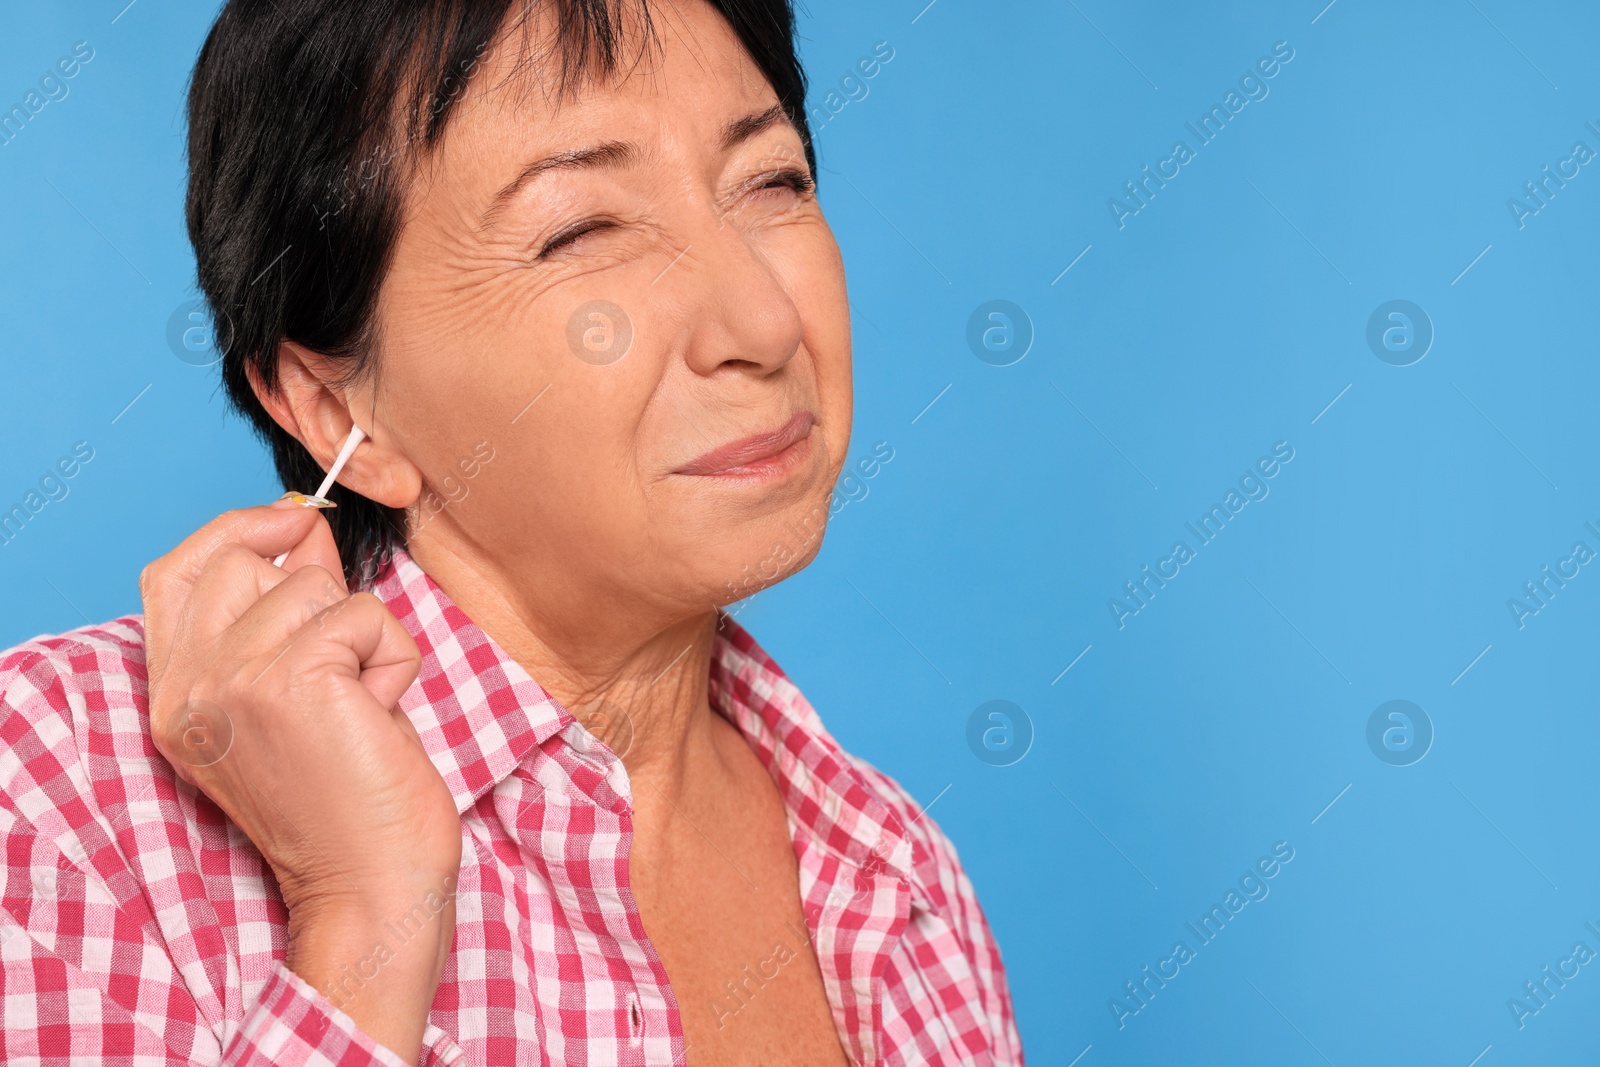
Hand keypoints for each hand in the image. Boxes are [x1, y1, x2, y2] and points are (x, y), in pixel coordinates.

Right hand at [140, 502, 459, 1061]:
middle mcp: (189, 687)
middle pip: (247, 561)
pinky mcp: (289, 680)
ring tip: (363, 710)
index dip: (235, 530)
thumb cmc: (351, 800)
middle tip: (346, 675)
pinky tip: (381, 718)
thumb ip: (289, 614)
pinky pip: (364, 616)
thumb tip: (305, 529)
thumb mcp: (301, 697)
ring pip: (316, 586)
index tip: (294, 523)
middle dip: (319, 597)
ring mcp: (231, 681)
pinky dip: (394, 658)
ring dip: (365, 638)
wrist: (372, 887)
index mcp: (176, 695)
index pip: (177, 571)